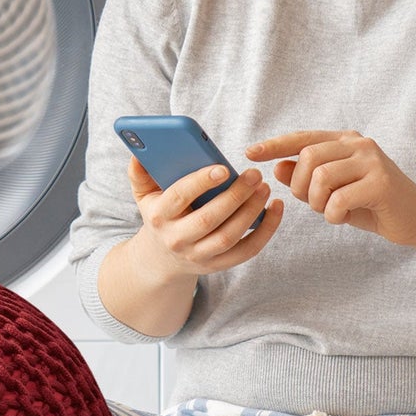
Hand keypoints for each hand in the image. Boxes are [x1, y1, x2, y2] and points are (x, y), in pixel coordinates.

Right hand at [127, 155, 283, 276]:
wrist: (161, 258)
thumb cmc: (159, 215)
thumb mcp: (143, 195)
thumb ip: (140, 172)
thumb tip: (139, 151)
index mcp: (159, 217)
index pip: (179, 198)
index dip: (200, 183)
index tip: (222, 168)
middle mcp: (178, 239)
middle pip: (209, 219)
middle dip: (235, 196)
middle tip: (255, 174)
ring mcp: (199, 255)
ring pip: (230, 236)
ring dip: (252, 211)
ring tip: (264, 187)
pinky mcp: (218, 265)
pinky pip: (247, 250)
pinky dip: (266, 230)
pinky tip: (276, 208)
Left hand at [244, 130, 415, 246]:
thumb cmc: (371, 204)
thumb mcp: (333, 191)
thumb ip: (306, 178)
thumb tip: (276, 168)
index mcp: (345, 141)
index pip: (302, 138)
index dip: (274, 145)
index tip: (249, 153)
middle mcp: (359, 144)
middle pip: (308, 158)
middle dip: (300, 186)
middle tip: (312, 203)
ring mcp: (372, 161)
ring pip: (321, 177)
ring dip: (317, 203)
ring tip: (331, 211)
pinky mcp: (382, 183)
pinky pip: (338, 200)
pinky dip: (333, 215)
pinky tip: (343, 218)